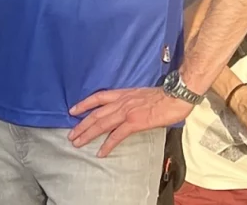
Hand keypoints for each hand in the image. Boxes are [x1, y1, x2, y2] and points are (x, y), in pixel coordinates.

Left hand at [68, 87, 193, 156]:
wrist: (175, 96)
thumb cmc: (163, 96)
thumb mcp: (140, 93)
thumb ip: (129, 100)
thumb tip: (125, 109)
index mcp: (122, 94)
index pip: (97, 98)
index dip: (83, 104)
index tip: (72, 111)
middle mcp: (120, 102)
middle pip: (95, 114)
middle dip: (81, 125)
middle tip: (71, 135)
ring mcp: (126, 112)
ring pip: (102, 124)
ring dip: (88, 134)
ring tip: (78, 143)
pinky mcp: (135, 123)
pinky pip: (117, 135)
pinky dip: (107, 144)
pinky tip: (101, 152)